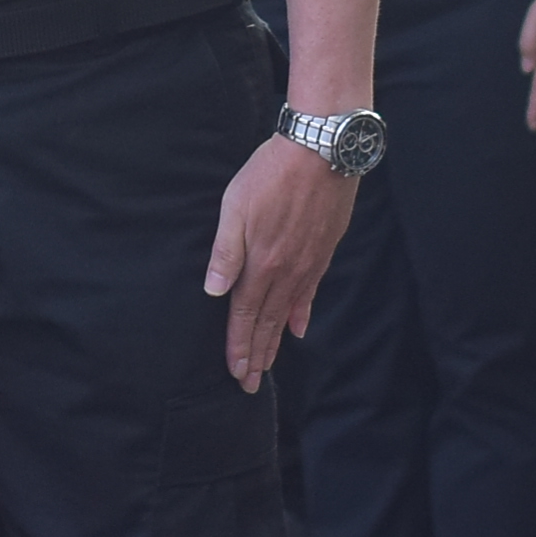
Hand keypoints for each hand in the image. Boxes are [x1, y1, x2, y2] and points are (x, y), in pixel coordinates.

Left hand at [203, 130, 357, 387]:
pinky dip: (302, 314)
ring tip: (268, 364)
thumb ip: (225, 253)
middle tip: (250, 385)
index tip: (236, 374)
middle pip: (266, 323)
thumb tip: (213, 293)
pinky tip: (298, 329)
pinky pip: (310, 293)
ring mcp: (307, 264)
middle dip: (257, 355)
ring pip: (287, 313)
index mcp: (260, 264)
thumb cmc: (270, 174)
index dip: (238, 347)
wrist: (321, 151)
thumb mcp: (234, 207)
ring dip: (276, 341)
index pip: (244, 316)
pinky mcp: (322, 252)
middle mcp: (285, 272)